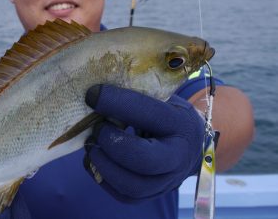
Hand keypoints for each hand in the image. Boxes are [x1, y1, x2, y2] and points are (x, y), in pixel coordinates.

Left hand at [83, 84, 204, 201]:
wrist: (190, 144)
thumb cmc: (169, 114)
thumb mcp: (162, 98)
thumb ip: (137, 93)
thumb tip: (97, 86)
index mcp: (180, 124)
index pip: (147, 113)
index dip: (115, 103)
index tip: (92, 95)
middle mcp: (179, 157)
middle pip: (143, 160)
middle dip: (112, 143)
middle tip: (97, 129)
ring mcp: (167, 181)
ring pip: (131, 185)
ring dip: (103, 164)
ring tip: (91, 145)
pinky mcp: (152, 195)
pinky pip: (123, 195)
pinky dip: (102, 177)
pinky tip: (94, 159)